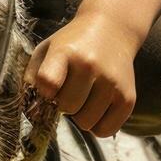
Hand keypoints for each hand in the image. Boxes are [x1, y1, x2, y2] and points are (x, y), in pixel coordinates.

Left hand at [24, 11, 140, 137]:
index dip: (44, 93)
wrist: (112, 30)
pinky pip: (105, 131)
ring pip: (86, 123)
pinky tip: (96, 107)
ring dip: (80, 116)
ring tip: (83, 97)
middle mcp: (91, 65)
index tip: (48, 89)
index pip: (48, 82)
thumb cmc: (73, 45)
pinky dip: (97, 125)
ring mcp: (112, 82)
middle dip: (62, 105)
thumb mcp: (47, 50)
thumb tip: (32, 114)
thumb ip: (32, 79)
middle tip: (68, 91)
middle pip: (67, 107)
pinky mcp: (128, 98)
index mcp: (65, 51)